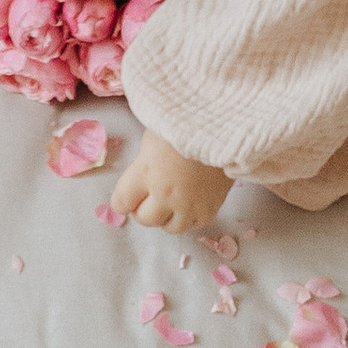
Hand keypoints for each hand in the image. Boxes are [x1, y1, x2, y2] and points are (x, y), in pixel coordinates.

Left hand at [117, 132, 231, 233]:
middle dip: (142, 208)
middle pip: (144, 219)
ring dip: (166, 215)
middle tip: (149, 194)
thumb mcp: (155, 133)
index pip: (121, 202)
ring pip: (169, 227)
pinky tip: (191, 199)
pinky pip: (194, 224)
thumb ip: (144, 159)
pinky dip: (189, 215)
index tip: (125, 196)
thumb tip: (141, 175)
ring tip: (171, 198)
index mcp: (146, 172)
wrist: (226, 123)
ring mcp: (189, 205)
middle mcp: (165, 195)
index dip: (121, 200)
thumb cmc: (185, 119)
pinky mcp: (210, 209)